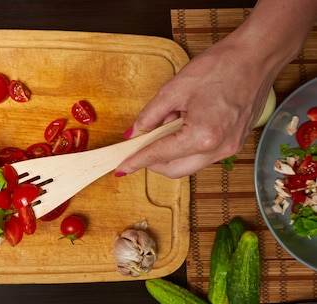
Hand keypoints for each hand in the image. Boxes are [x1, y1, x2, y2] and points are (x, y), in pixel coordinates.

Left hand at [115, 0, 316, 178]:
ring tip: (166, 127)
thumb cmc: (221, 67)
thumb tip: (134, 133)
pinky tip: (183, 126)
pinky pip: (204, 156)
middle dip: (152, 163)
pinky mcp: (235, 143)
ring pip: (189, 165)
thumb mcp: (174, 89)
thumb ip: (150, 115)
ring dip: (171, 154)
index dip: (137, 161)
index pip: (159, 156)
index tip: (122, 167)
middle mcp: (218, 149)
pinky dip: (187, 148)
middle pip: (174, 170)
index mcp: (202, 136)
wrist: (257, 56)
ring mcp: (230, 148)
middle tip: (137, 150)